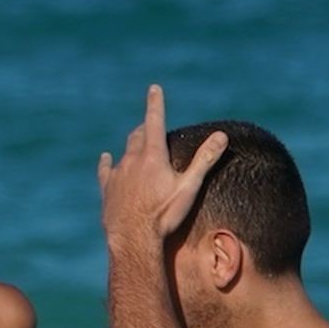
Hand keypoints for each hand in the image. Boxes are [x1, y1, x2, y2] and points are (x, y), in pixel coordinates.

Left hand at [98, 85, 227, 245]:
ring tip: (136, 143)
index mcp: (153, 155)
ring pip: (124, 152)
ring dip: (132, 146)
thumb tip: (222, 134)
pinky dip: (108, 163)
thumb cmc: (164, 215)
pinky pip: (106, 170)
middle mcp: (132, 159)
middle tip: (151, 126)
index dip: (155, 103)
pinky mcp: (107, 189)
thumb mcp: (189, 187)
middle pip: (138, 135)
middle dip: (146, 128)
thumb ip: (204, 160)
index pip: (155, 120)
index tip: (154, 88)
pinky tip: (106, 159)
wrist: (133, 239)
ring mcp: (117, 174)